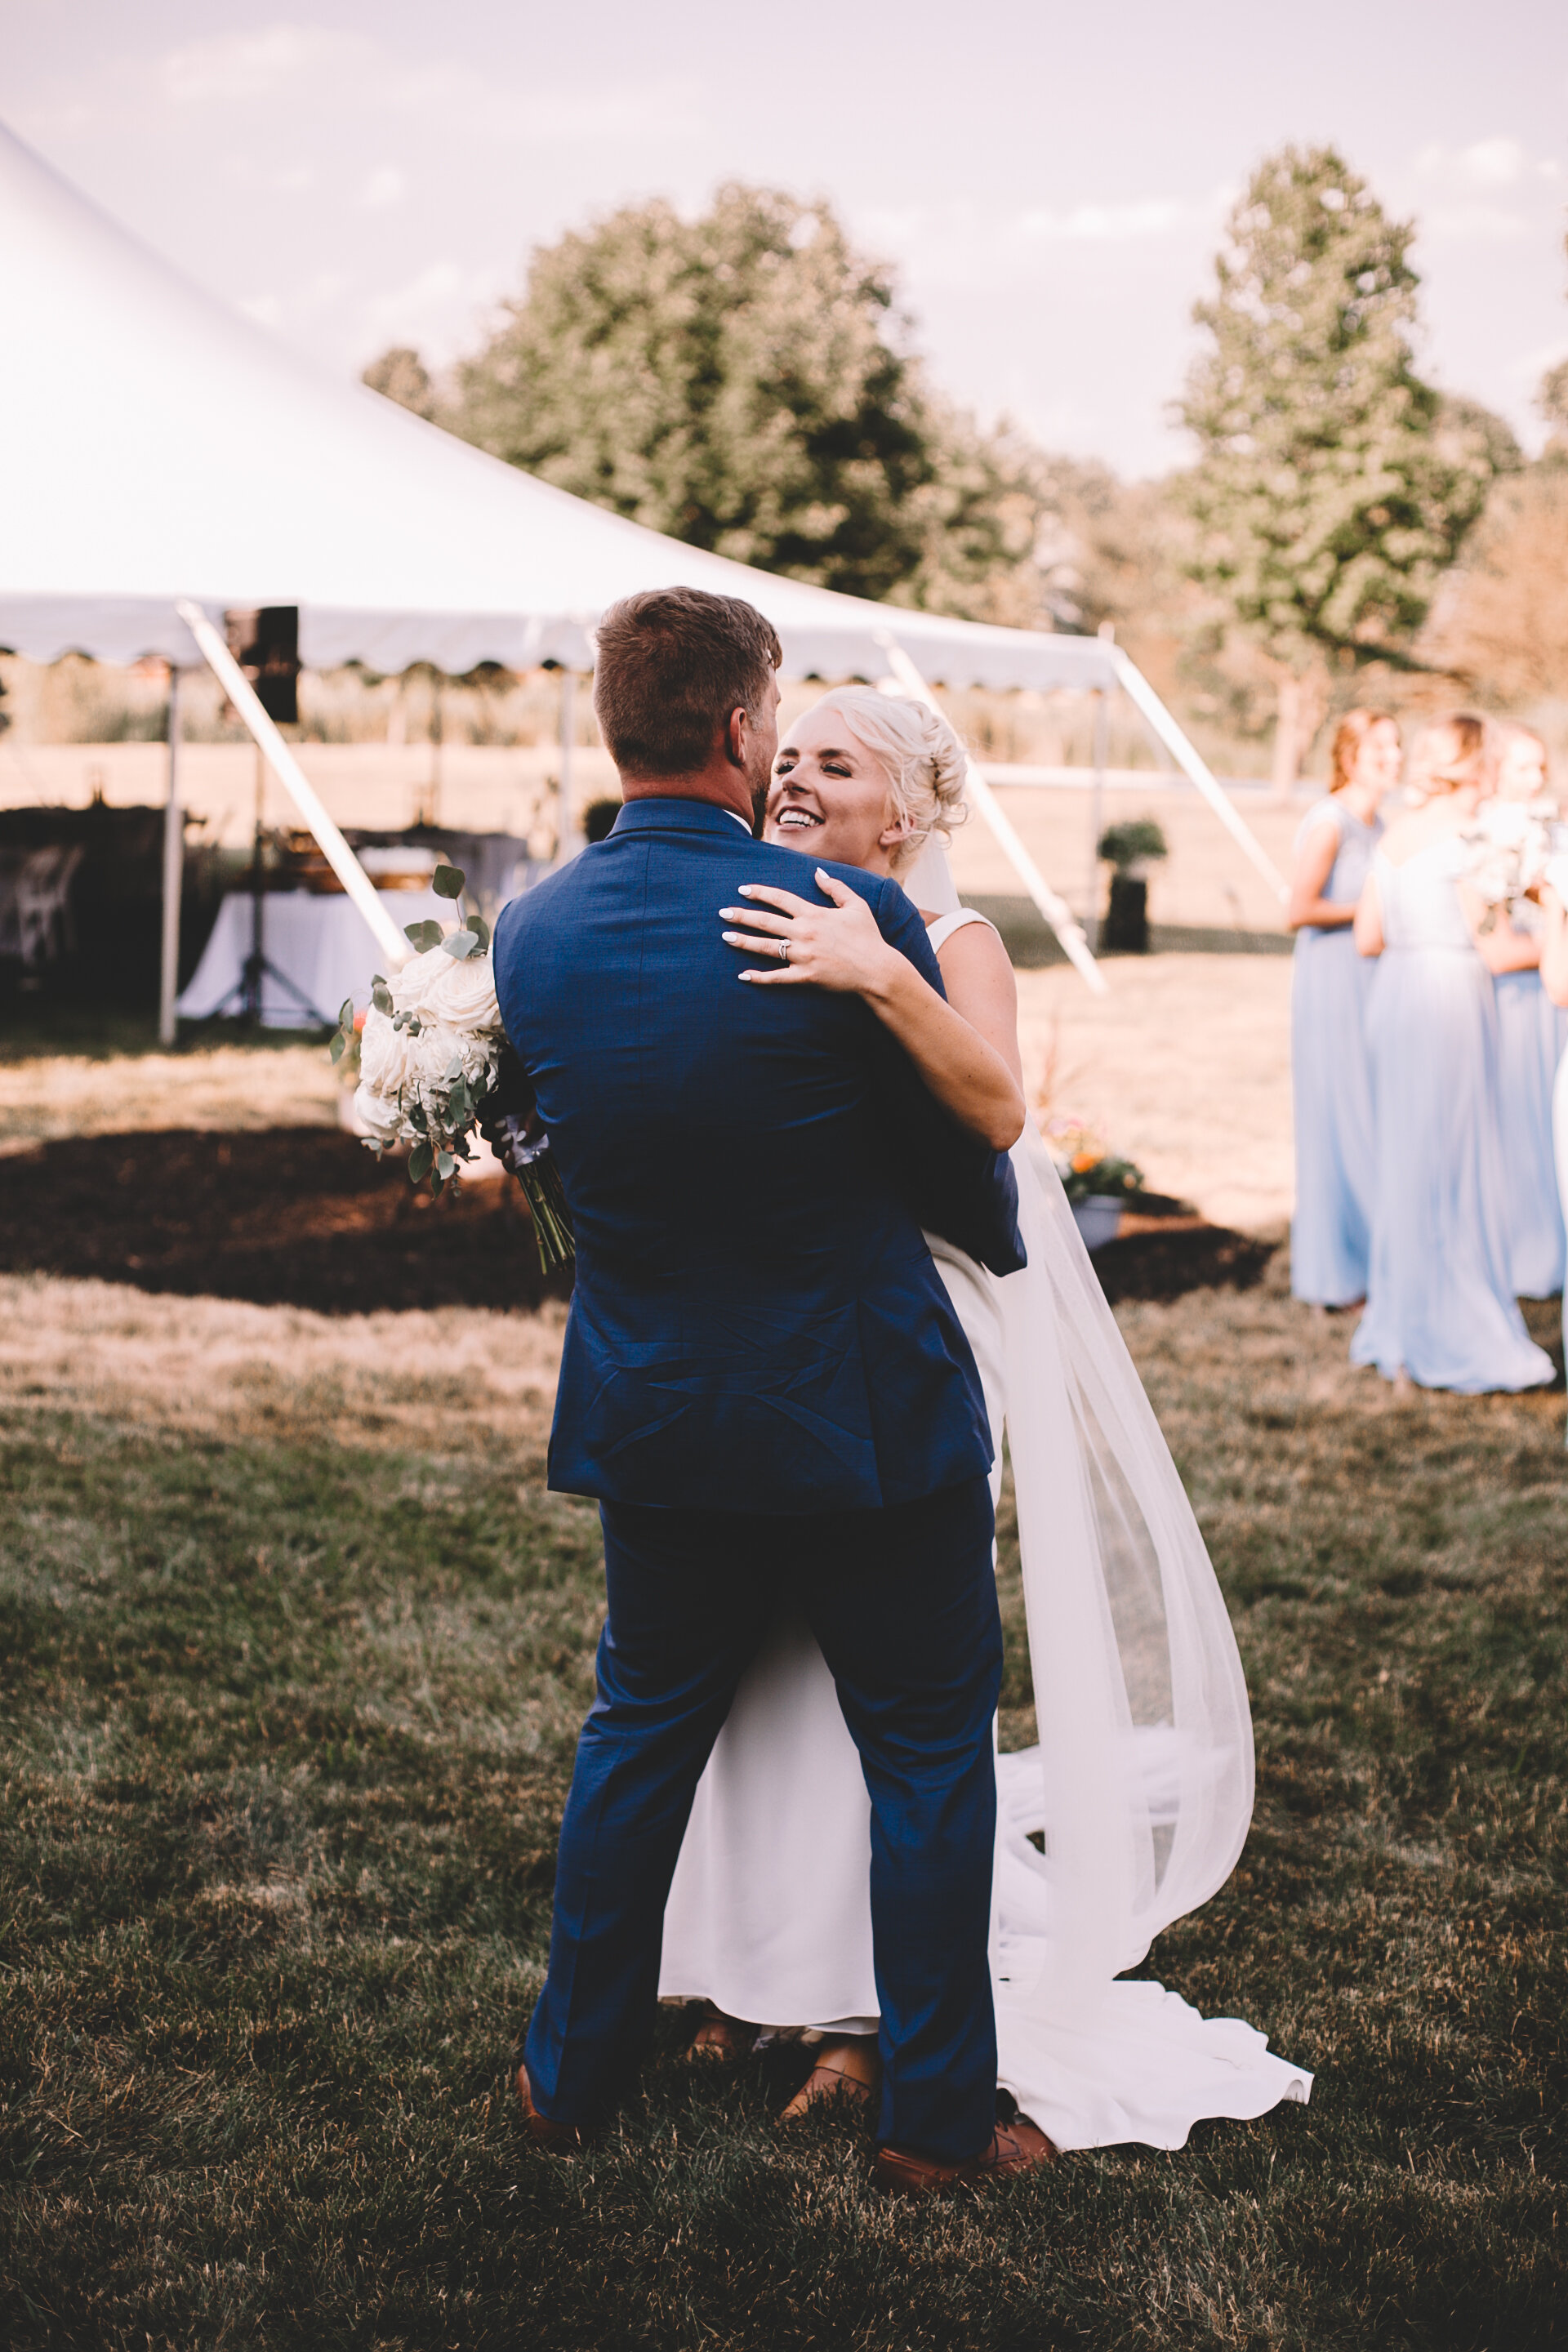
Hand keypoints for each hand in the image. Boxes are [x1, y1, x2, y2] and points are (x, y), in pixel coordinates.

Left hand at [719, 871, 900, 994]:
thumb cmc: (868, 937)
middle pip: (766, 921)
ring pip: (766, 947)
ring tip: (726, 937)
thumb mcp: (856, 906)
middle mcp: (804, 933)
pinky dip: (759, 977)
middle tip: (723, 913)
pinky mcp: (805, 977)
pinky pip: (777, 978)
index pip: (780, 898)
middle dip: (742, 915)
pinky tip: (743, 975)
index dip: (760, 892)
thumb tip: (816, 873)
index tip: (743, 890)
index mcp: (814, 914)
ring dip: (744, 941)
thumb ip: (835, 888)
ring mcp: (803, 956)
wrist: (877, 970)